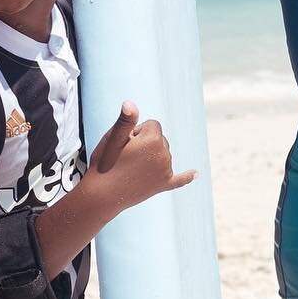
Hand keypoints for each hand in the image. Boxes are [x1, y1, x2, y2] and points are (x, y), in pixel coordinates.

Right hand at [80, 102, 195, 221]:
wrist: (102, 196)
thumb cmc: (105, 164)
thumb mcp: (112, 139)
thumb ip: (125, 120)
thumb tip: (130, 103)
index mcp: (153, 140)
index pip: (152, 124)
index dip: (136, 131)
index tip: (125, 143)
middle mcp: (164, 155)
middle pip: (159, 138)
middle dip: (145, 142)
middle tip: (126, 156)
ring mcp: (166, 171)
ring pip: (163, 153)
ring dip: (151, 156)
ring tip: (131, 167)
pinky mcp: (164, 185)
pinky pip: (179, 179)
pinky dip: (186, 176)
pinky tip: (195, 174)